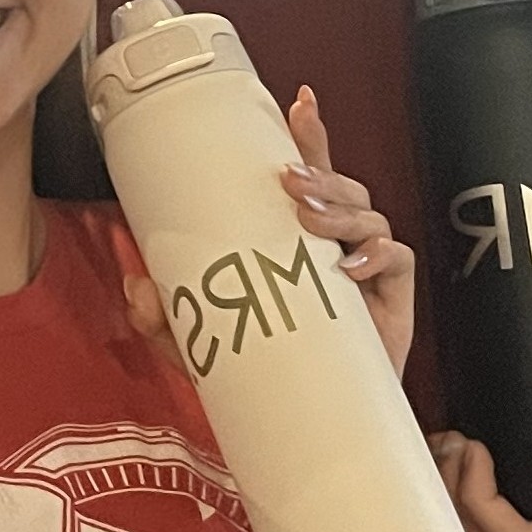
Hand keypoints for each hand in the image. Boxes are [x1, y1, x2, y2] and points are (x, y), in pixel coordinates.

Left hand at [118, 86, 415, 375]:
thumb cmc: (270, 370)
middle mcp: (339, 245)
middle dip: (319, 173)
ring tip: (308, 218)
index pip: (310, 176)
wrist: (313, 429)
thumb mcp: (205, 342)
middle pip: (342, 186)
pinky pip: (396, 260)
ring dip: (340, 208)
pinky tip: (349, 267)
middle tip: (286, 181)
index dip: (309, 137)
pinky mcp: (393, 300)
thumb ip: (167, 317)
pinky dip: (376, 256)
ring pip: (368, 215)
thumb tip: (136, 286)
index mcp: (301, 240)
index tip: (298, 103)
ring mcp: (369, 271)